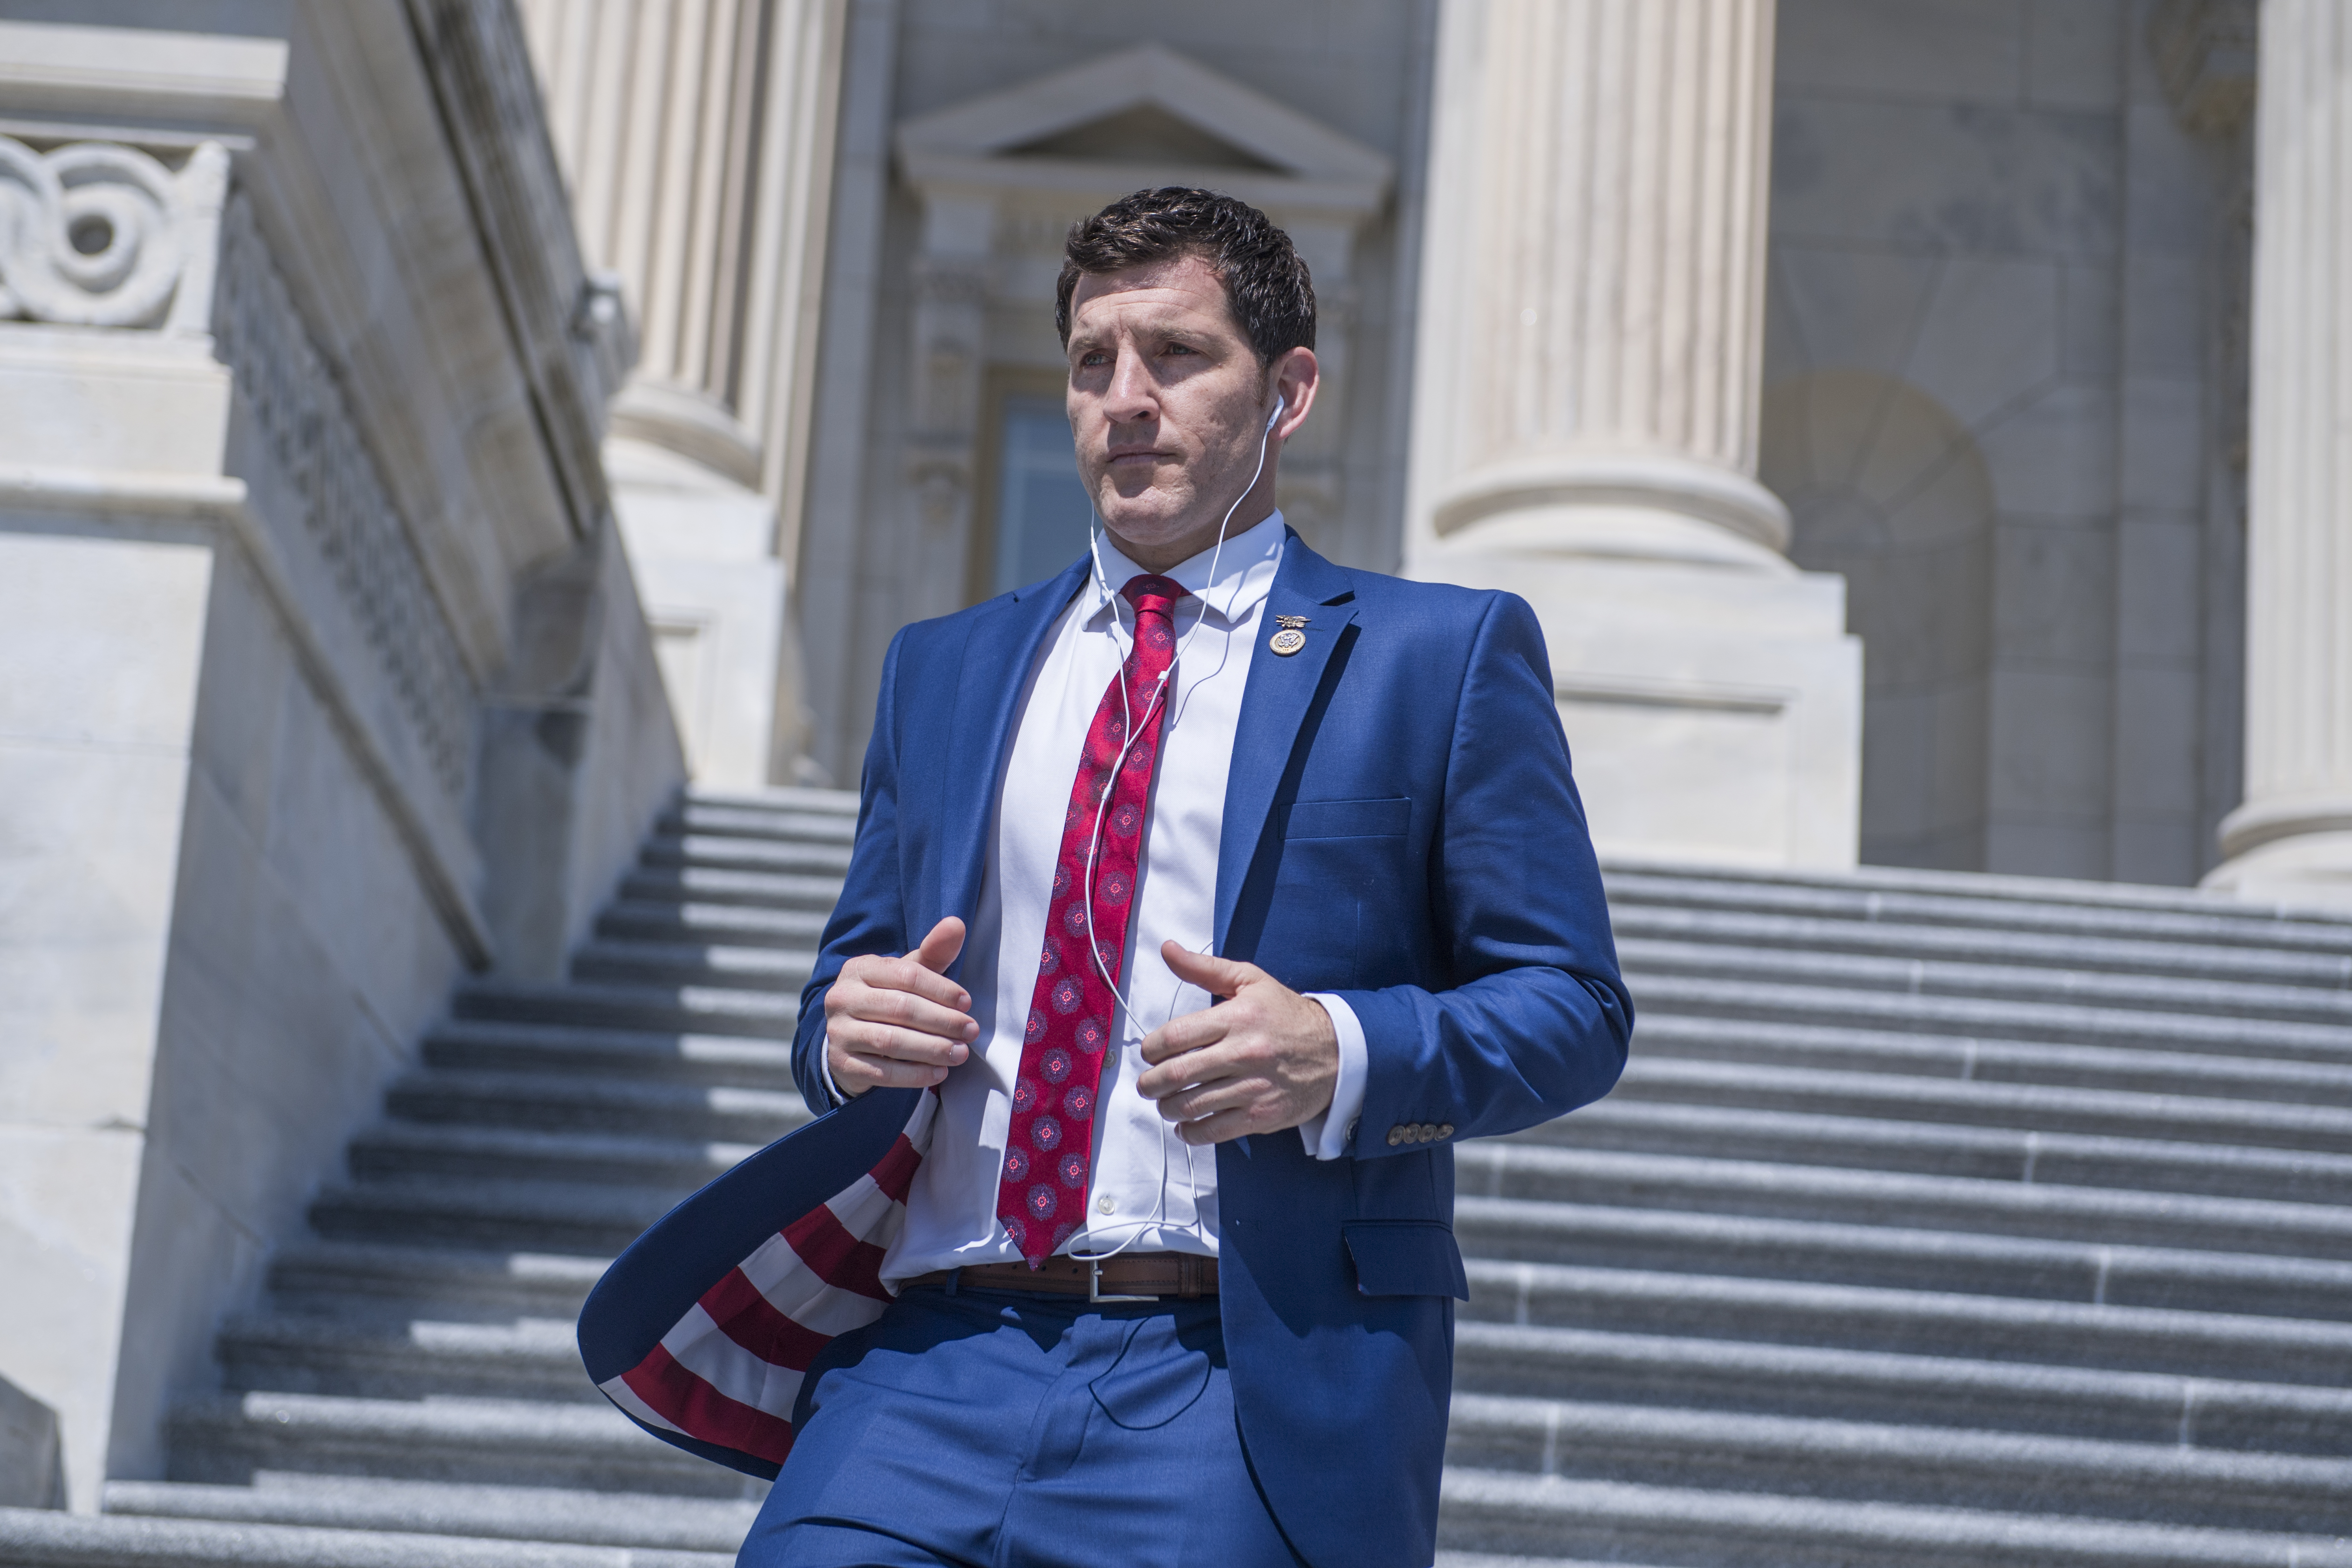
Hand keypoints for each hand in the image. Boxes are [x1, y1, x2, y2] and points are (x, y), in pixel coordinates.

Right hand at [823, 917, 978, 1095]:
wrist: (849, 1039)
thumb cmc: (888, 999)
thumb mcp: (907, 974)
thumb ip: (933, 952)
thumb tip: (956, 924)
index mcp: (859, 968)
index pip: (906, 974)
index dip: (941, 989)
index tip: (967, 1002)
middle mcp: (842, 997)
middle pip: (901, 1008)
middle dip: (942, 1021)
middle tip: (971, 1031)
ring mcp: (838, 1032)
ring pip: (891, 1041)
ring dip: (932, 1049)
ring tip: (960, 1053)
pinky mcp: (842, 1064)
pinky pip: (883, 1073)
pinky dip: (915, 1074)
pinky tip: (939, 1073)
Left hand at [1135, 941, 1337, 1143]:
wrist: (1338, 1052)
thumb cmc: (1286, 1015)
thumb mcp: (1250, 981)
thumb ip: (1204, 968)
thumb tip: (1167, 949)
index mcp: (1237, 1018)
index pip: (1176, 1036)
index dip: (1151, 1048)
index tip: (1150, 1053)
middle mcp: (1243, 1053)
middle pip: (1177, 1074)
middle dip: (1150, 1084)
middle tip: (1147, 1085)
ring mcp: (1253, 1088)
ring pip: (1191, 1105)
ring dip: (1167, 1108)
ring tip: (1165, 1103)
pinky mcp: (1261, 1116)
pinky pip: (1213, 1131)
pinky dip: (1191, 1133)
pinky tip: (1186, 1125)